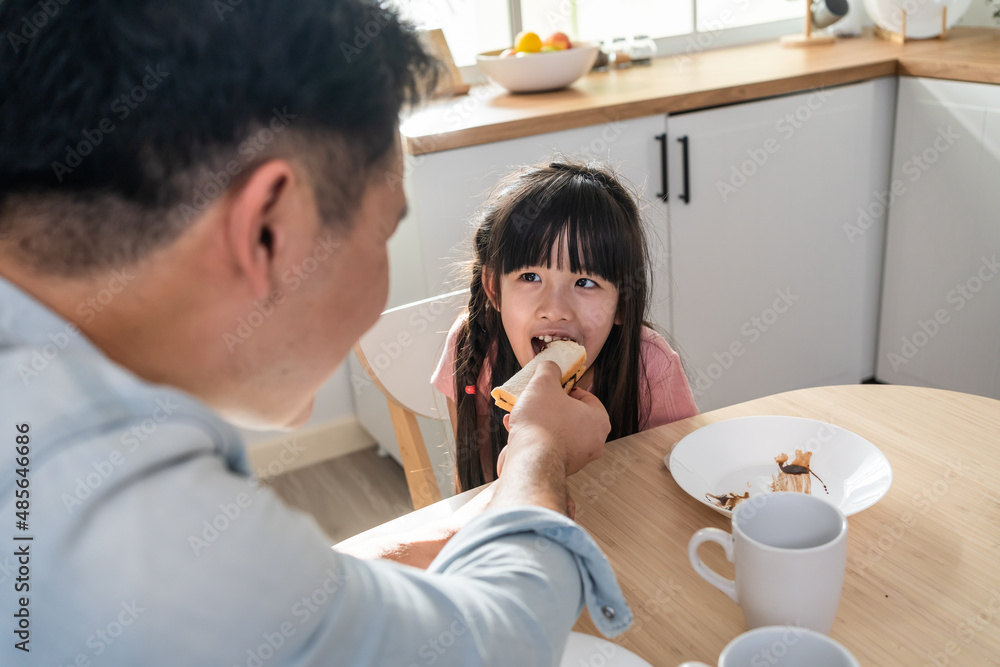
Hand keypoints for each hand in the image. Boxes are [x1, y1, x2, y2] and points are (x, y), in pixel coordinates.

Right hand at [504, 361, 609, 475]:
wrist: (530, 461)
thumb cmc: (542, 421)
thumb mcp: (544, 382)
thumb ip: (549, 369)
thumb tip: (550, 367)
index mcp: (599, 421)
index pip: (587, 397)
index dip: (566, 388)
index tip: (551, 387)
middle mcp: (594, 443)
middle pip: (571, 415)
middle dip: (549, 406)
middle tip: (534, 399)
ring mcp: (578, 459)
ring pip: (558, 431)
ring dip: (538, 420)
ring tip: (518, 413)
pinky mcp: (560, 469)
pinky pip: (548, 446)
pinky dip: (534, 437)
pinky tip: (515, 429)